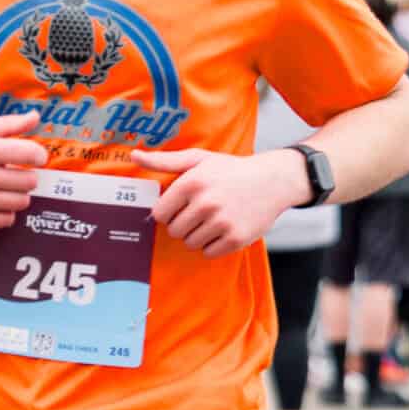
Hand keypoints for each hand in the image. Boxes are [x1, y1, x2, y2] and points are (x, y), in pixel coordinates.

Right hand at [0, 111, 46, 228]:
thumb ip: (6, 124)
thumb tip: (35, 117)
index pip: (29, 153)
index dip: (39, 155)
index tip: (35, 157)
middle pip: (29, 181)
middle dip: (26, 176)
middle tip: (13, 173)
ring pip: (21, 202)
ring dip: (17, 194)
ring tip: (2, 186)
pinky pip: (7, 219)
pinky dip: (5, 211)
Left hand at [129, 147, 308, 257]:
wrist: (274, 180)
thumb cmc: (232, 170)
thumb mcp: (199, 159)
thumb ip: (165, 160)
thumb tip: (134, 156)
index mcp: (192, 182)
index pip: (159, 214)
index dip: (170, 211)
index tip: (183, 205)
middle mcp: (206, 202)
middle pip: (174, 231)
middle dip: (184, 224)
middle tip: (202, 212)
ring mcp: (222, 222)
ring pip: (191, 243)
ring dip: (199, 235)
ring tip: (214, 220)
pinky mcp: (236, 238)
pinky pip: (209, 253)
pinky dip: (214, 245)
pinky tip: (224, 229)